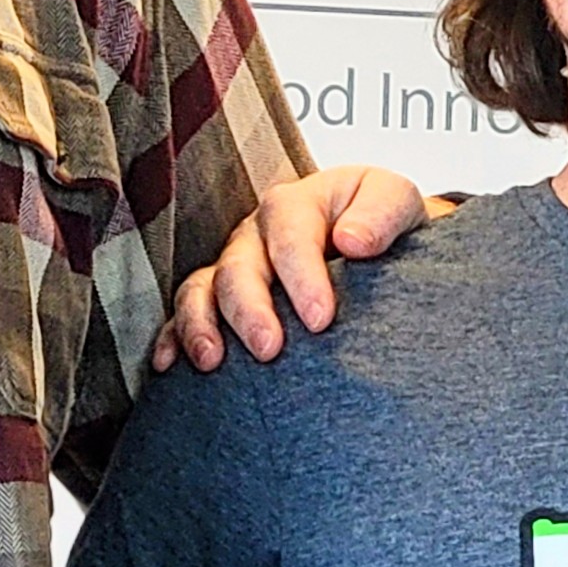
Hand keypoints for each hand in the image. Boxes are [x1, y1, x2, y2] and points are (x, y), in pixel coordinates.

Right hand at [152, 166, 437, 373]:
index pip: (290, 231)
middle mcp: (257, 234)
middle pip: (239, 265)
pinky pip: (185, 316)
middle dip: (249, 308)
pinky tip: (171, 365)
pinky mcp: (220, 301)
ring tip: (212, 361)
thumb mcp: (396, 202)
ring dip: (201, 324)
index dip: (301, 274)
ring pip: (203, 289)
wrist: (377, 251)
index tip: (320, 319)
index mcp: (298, 204)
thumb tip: (353, 241)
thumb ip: (382, 212)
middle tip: (270, 349)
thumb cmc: (381, 226)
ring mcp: (234, 267)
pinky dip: (174, 338)